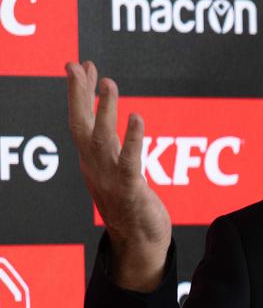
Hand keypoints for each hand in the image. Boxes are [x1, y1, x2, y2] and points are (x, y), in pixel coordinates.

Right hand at [66, 61, 170, 291]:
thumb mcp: (116, 170)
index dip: (80, 93)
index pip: (80, 121)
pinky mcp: (130, 189)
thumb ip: (113, 145)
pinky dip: (133, 138)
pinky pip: (130, 160)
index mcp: (92, 160)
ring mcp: (110, 178)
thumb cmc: (130, 205)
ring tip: (108, 82)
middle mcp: (95, 166)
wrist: (138, 243)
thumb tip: (112, 122)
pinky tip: (137, 117)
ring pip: (102, 138)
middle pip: (81, 124)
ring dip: (104, 109)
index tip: (80, 65)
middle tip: (78, 64)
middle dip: (79, 93)